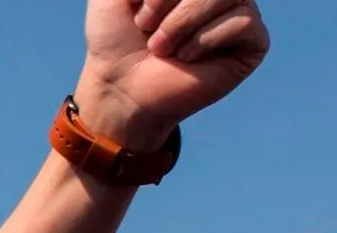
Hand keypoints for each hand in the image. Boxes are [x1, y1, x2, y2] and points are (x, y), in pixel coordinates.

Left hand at [78, 0, 268, 148]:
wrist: (119, 88)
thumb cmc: (115, 40)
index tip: (137, 6)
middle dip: (170, 1)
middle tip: (146, 27)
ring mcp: (240, 12)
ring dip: (183, 21)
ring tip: (162, 47)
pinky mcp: (252, 42)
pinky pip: (244, 20)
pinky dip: (205, 39)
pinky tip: (186, 58)